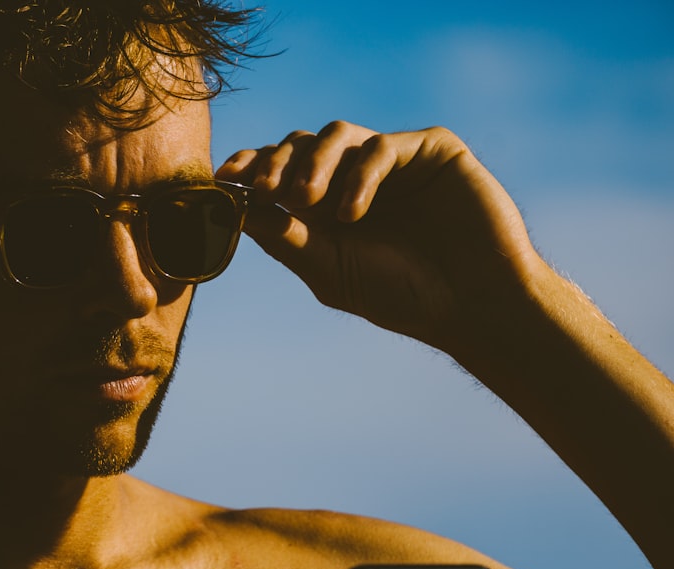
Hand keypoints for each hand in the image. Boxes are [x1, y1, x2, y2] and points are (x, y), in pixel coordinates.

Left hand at [215, 121, 542, 350]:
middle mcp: (353, 177)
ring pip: (335, 135)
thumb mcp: (329, 270)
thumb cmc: (402, 295)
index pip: (278, 171)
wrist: (473, 304)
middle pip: (298, 144)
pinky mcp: (429, 149)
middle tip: (267, 190)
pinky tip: (352, 213)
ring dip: (313, 162)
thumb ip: (283, 239)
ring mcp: (391, 161)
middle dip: (276, 163)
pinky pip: (380, 146)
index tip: (224, 178)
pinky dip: (358, 176)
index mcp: (325, 205)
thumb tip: (234, 211)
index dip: (249, 167)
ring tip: (307, 201)